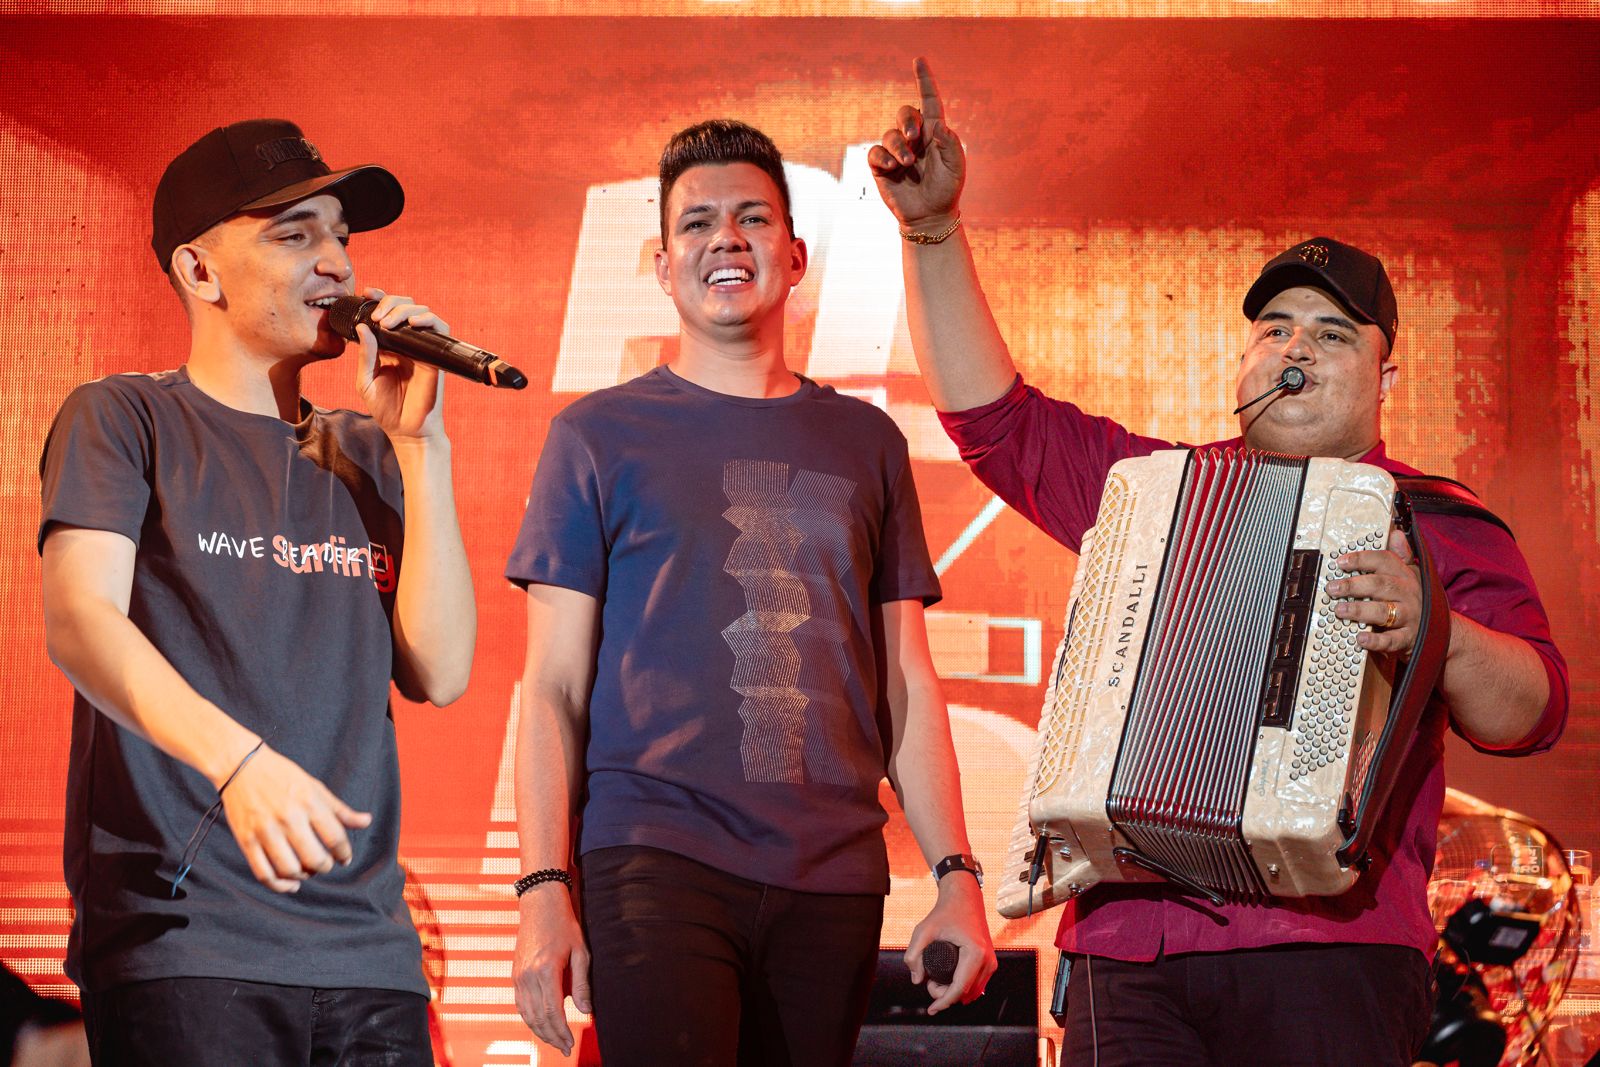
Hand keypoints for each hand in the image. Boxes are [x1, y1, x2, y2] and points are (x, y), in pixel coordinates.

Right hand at [219, 743, 371, 892]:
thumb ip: (340, 810)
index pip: (335, 838)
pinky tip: (291, 884)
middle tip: (325, 864)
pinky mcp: (246, 841)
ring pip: (290, 870)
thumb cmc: (283, 776)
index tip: (344, 858)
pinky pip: (264, 873)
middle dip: (324, 866)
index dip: (344, 853)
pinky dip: (280, 886)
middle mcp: (288, 818)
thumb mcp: (315, 788)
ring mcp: (265, 831)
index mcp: (309, 803)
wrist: (241, 766)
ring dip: (304, 876)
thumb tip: (366, 822)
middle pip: (314, 858)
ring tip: (307, 871)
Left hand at [353, 287, 448, 440]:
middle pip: (405, 307)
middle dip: (390, 302)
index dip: (378, 298)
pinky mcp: (437, 356)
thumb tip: (363, 327)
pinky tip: (413, 323)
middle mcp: (407, 343)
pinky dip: (428, 320)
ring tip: (389, 322)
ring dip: (405, 310)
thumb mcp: (365, 380)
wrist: (406, 429)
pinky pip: (439, 330)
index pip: (387, 313)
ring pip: (422, 313)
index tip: (366, 292)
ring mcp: (423, 349)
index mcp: (389, 346)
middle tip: (377, 315)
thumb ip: (365, 354)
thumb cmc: (385, 408)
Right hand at [513, 885, 591, 1055]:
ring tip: (555, 1041)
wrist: (540, 904)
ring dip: (540, 1031)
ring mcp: (518, 976)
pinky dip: (530, 1019)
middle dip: (552, 1037)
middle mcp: (528, 976)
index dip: (561, 1031)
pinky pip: (520, 1004)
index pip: (552, 1012)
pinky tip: (541, 1025)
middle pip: (538, 1018)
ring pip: (526, 1014)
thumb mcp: (580, 951)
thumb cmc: (564, 925)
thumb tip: (586, 1011)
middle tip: (565, 1049)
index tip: (570, 1044)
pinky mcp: (514, 975)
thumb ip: (582, 983)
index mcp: (546, 970)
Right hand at [868, 57, 966, 228]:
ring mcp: (896, 152)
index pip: (929, 101)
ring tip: (908, 163)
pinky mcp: (881, 167)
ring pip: (889, 134)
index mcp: (935, 133)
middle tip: (914, 136)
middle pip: (905, 113)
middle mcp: (914, 138)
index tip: (919, 60)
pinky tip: (891, 168)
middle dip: (908, 120)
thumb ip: (950, 144)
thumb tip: (937, 125)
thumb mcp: (955, 167)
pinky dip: (883, 157)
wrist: (930, 217)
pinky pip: (876, 152)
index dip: (924, 80)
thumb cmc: (946, 190)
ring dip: (899, 146)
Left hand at [904, 873, 996, 1013]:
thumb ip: (913, 954)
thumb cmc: (944, 912)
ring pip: (973, 992)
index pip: (959, 989)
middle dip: (945, 996)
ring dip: (954, 994)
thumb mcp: (923, 930)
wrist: (964, 898)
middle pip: (966, 993)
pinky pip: (978, 985)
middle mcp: (988, 961)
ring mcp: (992, 962)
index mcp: (975, 953)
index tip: (930, 1009)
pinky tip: (948, 986)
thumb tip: (916, 980)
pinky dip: (963, 989)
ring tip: (935, 981)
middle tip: (928, 982)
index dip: (943, 1002)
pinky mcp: (990, 962)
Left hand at [1326, 528, 1422, 655]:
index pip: (1385, 561)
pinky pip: (1392, 640)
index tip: (1340, 562)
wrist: (1443, 632)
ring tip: (1340, 610)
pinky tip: (1360, 639)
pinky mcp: (1408, 639)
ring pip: (1384, 612)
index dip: (1362, 559)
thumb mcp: (1412, 576)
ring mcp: (1409, 617)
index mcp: (1406, 576)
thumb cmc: (1416, 600)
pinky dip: (1376, 641)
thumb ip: (1401, 557)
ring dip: (1360, 610)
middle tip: (1332, 588)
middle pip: (1380, 585)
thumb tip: (1396, 533)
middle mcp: (1409, 594)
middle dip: (1354, 585)